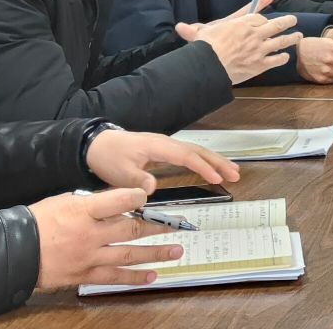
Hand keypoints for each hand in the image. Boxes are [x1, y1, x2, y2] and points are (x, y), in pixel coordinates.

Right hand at [29, 187, 180, 289]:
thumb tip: (119, 201)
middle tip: (178, 225)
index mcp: (83, 211)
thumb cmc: (38, 222)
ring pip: (129, 255)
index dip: (136, 197)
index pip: (116, 201)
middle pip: (131, 229)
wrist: (15, 251)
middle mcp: (90, 234)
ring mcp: (89, 257)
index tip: (149, 197)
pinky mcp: (85, 275)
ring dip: (155, 253)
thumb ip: (92, 202)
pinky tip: (152, 275)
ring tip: (176, 251)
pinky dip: (135, 277)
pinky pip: (115, 278)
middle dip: (158, 227)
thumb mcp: (64, 201)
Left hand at [85, 129, 239, 191]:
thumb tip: (153, 188)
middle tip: (236, 174)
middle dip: (218, 162)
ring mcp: (166, 146)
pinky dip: (203, 161)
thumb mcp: (119, 172)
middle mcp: (166, 143)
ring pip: (196, 151)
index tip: (217, 178)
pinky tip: (211, 168)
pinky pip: (189, 154)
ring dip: (215, 161)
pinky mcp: (163, 151)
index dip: (203, 167)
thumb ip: (137, 179)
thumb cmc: (108, 157)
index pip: (187, 156)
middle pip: (198, 151)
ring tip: (233, 171)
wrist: (96, 145)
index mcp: (158, 146)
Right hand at [175, 0, 299, 83]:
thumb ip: (194, 31)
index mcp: (242, 24)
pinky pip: (276, 59)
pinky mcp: (261, 64)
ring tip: (298, 35)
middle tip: (293, 19)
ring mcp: (260, 49)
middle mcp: (254, 34)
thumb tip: (179, 27)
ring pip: (281, 41)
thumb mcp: (200, 36)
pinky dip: (282, 57)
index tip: (267, 15)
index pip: (257, 16)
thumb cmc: (206, 49)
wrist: (211, 67)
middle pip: (276, 25)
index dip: (263, 15)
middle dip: (287, 21)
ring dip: (291, 38)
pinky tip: (285, 56)